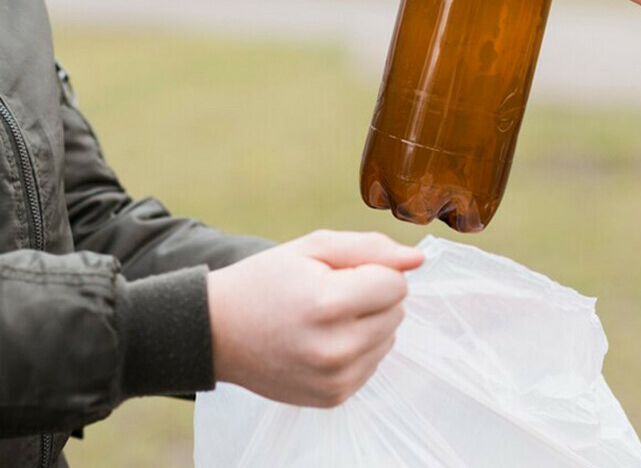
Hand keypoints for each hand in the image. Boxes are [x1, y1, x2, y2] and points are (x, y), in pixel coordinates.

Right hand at [207, 230, 423, 407]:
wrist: (217, 332)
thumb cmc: (266, 282)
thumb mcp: (312, 247)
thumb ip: (370, 248)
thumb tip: (418, 259)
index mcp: (328, 304)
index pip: (397, 284)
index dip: (373, 271)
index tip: (339, 273)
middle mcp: (336, 348)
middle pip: (397, 311)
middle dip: (372, 296)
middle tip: (327, 294)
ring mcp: (336, 378)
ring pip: (390, 337)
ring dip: (368, 322)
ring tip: (323, 319)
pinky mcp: (335, 397)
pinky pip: (374, 362)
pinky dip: (357, 348)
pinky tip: (322, 341)